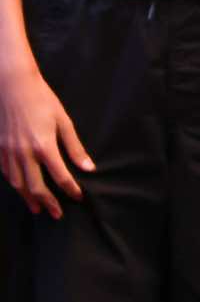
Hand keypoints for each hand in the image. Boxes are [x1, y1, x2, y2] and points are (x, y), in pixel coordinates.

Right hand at [0, 66, 91, 216]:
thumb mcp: (63, 121)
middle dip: (48, 203)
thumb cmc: (42, 100)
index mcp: (44, 146)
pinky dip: (14, 184)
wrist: (13, 87)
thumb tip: (88, 167)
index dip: (70, 189)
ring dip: (28, 198)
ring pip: (17, 184)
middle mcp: (24, 153)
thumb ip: (75, 147)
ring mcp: (8, 153)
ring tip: (37, 208)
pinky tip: (20, 189)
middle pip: (36, 187)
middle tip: (56, 214)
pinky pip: (5, 173)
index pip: (60, 176)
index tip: (78, 197)